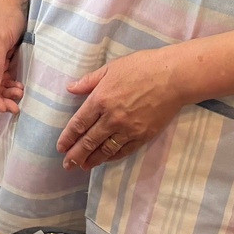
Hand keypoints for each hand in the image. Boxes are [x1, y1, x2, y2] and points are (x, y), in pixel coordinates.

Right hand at [0, 0, 26, 111]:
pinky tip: (20, 87)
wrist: (15, 1)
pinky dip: (11, 85)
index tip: (2, 106)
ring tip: (20, 95)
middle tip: (15, 107)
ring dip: (6, 93)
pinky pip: (5, 78)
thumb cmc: (4, 16)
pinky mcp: (3, 60)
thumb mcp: (0, 38)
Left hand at [57, 48, 185, 169]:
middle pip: (89, 141)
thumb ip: (89, 81)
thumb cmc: (141, 67)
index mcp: (100, 99)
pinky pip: (124, 150)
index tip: (60, 147)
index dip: (68, 137)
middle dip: (76, 154)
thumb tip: (70, 88)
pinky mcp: (143, 135)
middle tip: (67, 165)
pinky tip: (105, 160)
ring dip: (92, 159)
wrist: (173, 78)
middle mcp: (112, 117)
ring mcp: (128, 129)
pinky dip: (112, 157)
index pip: (79, 123)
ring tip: (83, 166)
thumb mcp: (110, 68)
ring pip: (106, 149)